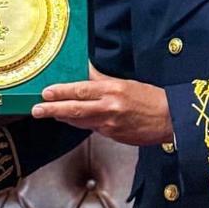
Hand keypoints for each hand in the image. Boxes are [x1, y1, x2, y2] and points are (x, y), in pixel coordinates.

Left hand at [31, 65, 173, 145]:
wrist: (171, 119)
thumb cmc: (151, 98)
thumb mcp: (126, 83)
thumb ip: (102, 80)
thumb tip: (85, 71)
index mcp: (113, 90)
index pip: (80, 90)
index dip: (61, 92)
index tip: (46, 92)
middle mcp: (109, 108)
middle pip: (75, 109)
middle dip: (52, 109)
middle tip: (36, 109)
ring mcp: (111, 125)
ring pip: (80, 121)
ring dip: (63, 117)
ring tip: (50, 113)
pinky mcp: (113, 136)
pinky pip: (92, 128)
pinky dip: (81, 123)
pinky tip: (73, 119)